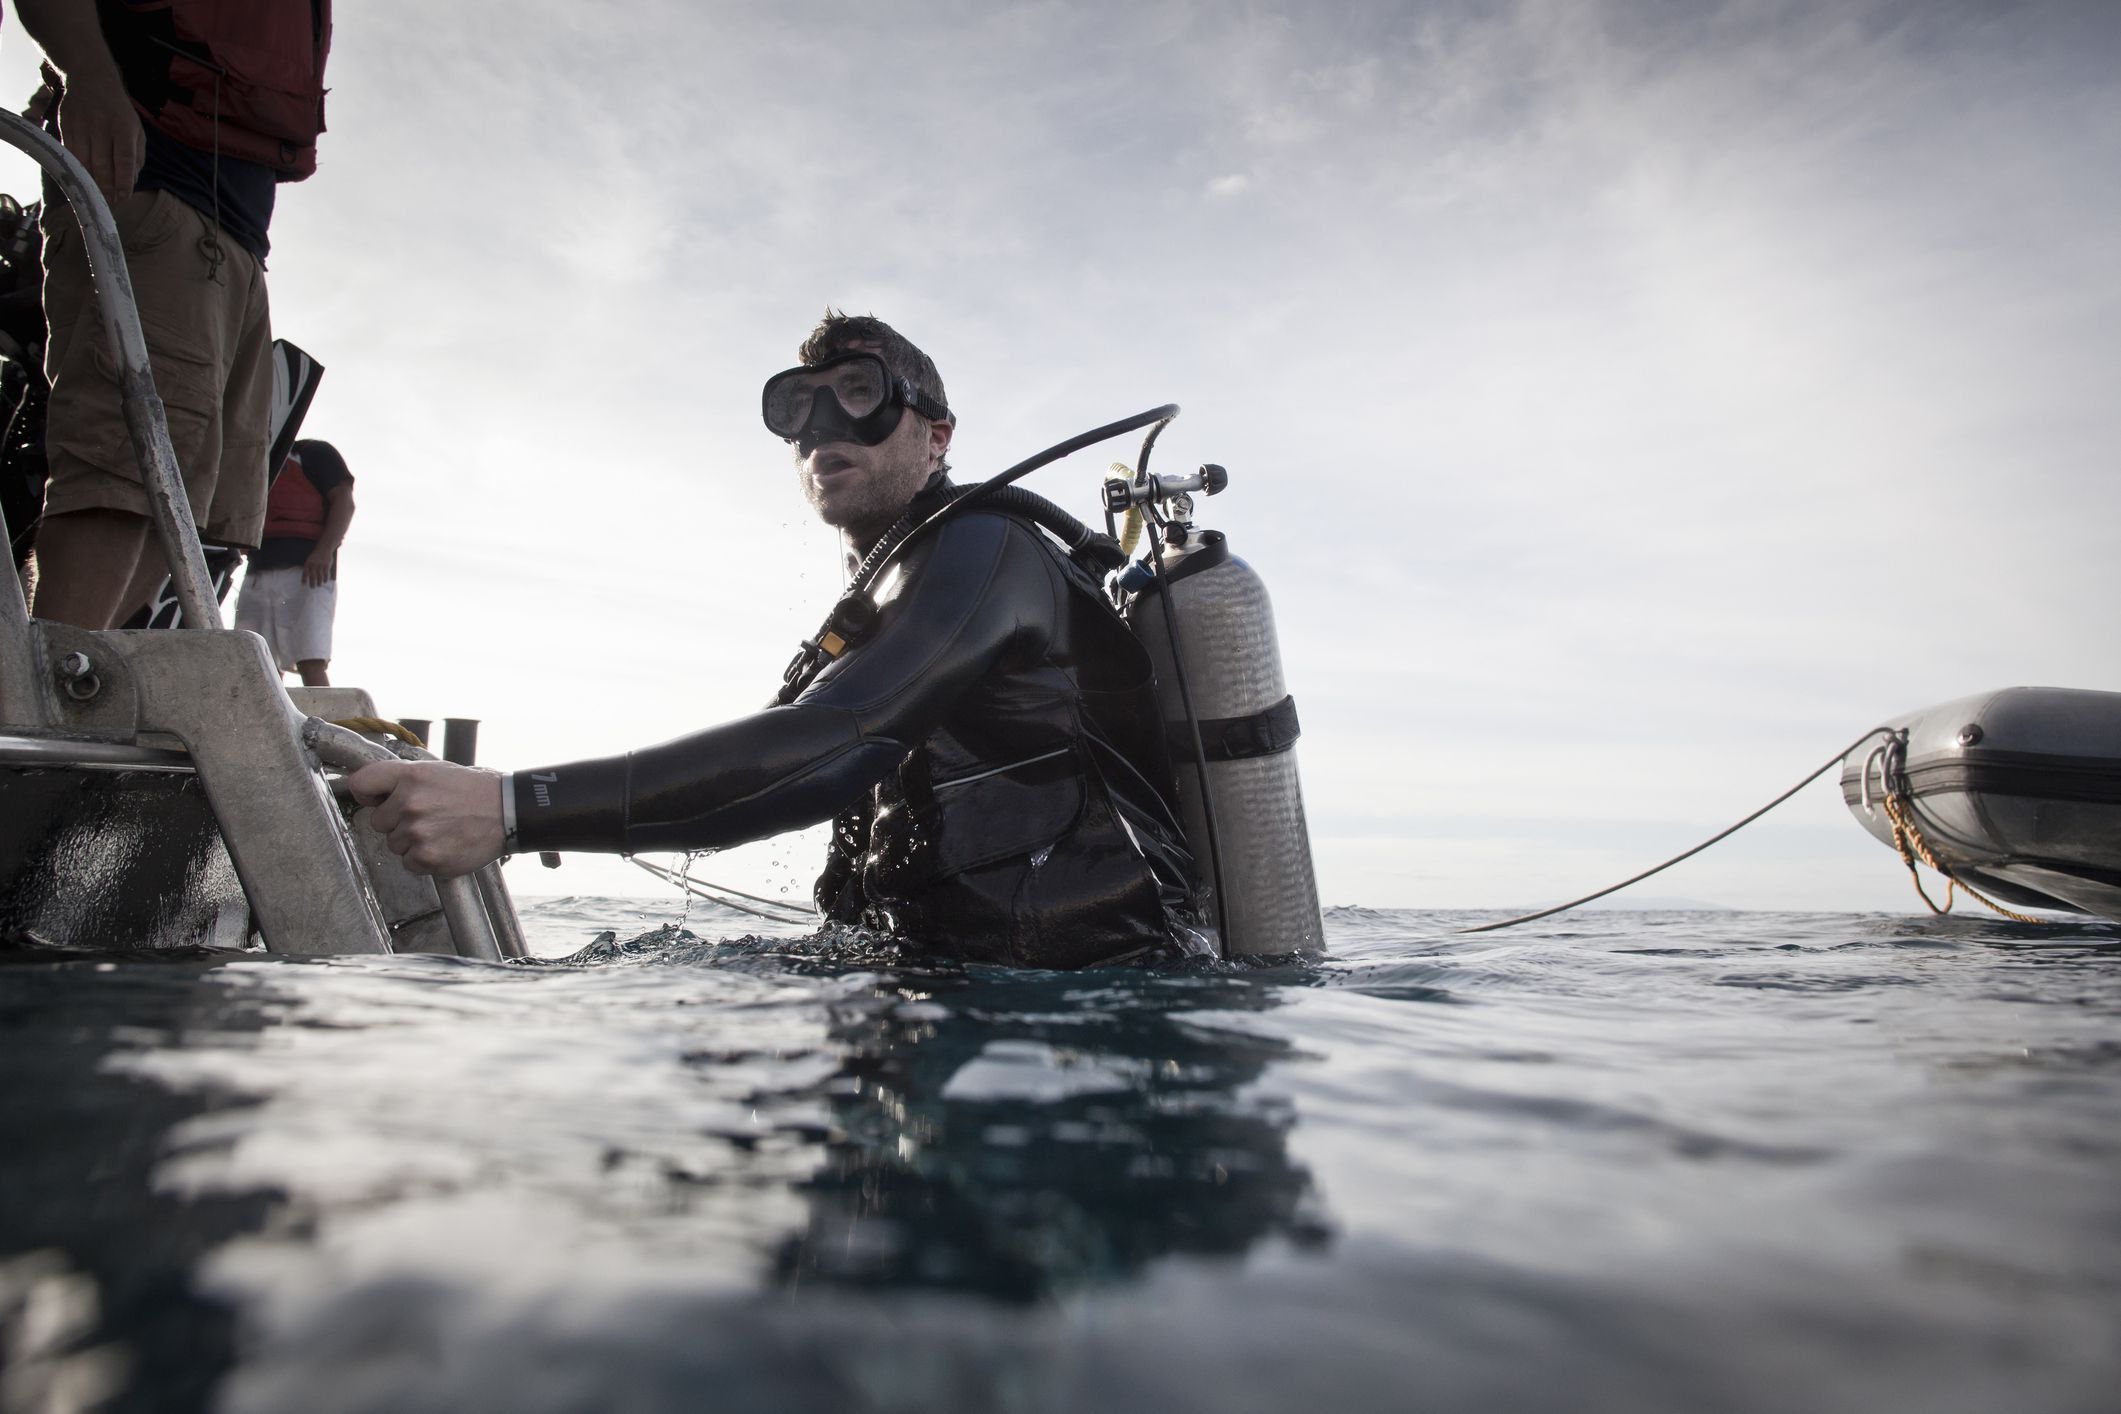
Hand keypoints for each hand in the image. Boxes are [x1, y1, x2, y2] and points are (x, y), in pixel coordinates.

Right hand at [55, 72, 143, 202]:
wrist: (91, 78)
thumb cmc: (119, 111)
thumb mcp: (136, 129)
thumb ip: (137, 156)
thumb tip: (131, 182)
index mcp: (124, 128)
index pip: (124, 160)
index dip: (123, 181)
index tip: (123, 198)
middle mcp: (102, 126)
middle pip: (102, 163)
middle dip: (106, 187)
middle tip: (109, 202)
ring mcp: (81, 125)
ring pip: (84, 160)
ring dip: (89, 181)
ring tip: (96, 196)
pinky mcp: (66, 125)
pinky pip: (69, 152)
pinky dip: (75, 168)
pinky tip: (80, 179)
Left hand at [301, 547, 333, 586]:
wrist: (324, 548)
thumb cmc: (316, 555)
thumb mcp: (310, 559)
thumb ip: (309, 567)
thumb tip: (307, 576)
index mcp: (308, 562)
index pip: (305, 572)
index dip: (304, 578)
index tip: (303, 584)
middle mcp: (314, 564)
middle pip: (312, 575)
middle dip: (312, 582)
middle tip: (312, 587)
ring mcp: (320, 565)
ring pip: (319, 575)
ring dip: (319, 582)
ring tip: (319, 585)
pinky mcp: (326, 565)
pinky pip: (325, 574)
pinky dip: (325, 578)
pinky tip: (325, 581)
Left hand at [345, 759, 505, 877]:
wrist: (508, 812)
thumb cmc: (475, 791)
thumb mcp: (437, 771)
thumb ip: (403, 779)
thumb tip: (374, 793)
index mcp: (410, 776)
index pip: (361, 784)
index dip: (368, 795)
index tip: (378, 800)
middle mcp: (408, 803)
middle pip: (378, 822)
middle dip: (397, 822)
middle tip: (429, 817)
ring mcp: (416, 833)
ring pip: (394, 844)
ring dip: (412, 842)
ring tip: (441, 831)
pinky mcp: (426, 858)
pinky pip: (409, 863)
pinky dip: (424, 859)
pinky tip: (445, 845)